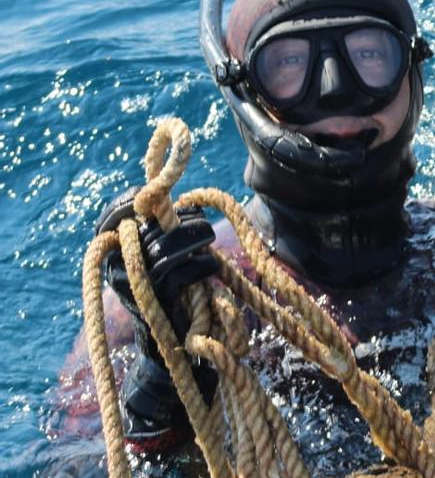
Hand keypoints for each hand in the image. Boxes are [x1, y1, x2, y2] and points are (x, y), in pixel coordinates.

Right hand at [94, 187, 219, 448]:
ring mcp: (134, 286)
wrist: (169, 354)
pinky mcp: (156, 301)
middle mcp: (117, 270)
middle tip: (203, 224)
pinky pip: (181, 272)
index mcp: (113, 258)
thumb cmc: (173, 302)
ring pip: (166, 248)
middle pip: (150, 228)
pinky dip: (201, 266)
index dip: (127, 203)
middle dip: (182, 221)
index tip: (149, 195)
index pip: (110, 220)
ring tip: (209, 241)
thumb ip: (162, 239)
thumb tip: (180, 206)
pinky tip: (210, 267)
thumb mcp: (162, 267)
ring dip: (195, 239)